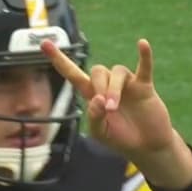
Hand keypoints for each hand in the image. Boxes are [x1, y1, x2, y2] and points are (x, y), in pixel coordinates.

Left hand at [41, 38, 177, 157]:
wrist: (146, 146)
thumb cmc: (120, 139)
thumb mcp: (101, 133)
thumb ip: (94, 118)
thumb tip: (97, 99)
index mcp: (92, 96)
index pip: (73, 73)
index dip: (59, 60)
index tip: (45, 44)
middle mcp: (108, 86)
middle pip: (98, 70)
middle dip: (99, 86)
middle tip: (107, 108)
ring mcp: (127, 85)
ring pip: (117, 71)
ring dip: (114, 88)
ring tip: (114, 107)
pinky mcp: (144, 87)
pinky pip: (144, 67)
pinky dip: (144, 55)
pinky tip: (142, 43)